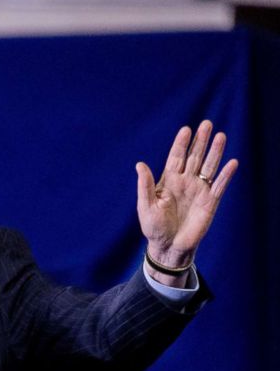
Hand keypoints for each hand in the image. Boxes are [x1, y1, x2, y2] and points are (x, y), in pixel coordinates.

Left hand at [136, 120, 237, 280]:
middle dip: (200, 141)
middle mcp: (185, 182)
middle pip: (194, 157)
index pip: (176, 157)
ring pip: (208, 167)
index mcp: (168, 181)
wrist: (168, 246)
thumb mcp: (146, 206)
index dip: (181, 144)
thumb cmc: (153, 227)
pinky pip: (219, 186)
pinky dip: (226, 175)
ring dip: (215, 152)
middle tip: (206, 124)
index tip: (186, 129)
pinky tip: (232, 163)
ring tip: (221, 136)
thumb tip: (139, 164)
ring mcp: (198, 190)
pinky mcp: (210, 202)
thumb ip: (145, 185)